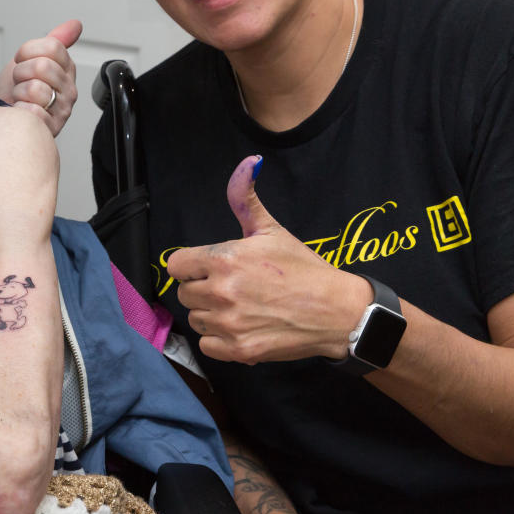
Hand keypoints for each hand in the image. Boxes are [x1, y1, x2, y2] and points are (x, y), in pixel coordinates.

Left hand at [0, 20, 81, 136]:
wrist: (2, 117)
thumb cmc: (16, 91)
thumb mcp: (31, 59)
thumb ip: (54, 41)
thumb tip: (76, 24)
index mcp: (66, 69)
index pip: (52, 46)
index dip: (27, 52)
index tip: (22, 61)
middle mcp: (68, 89)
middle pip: (42, 66)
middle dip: (20, 73)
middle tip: (20, 83)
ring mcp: (62, 109)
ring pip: (35, 88)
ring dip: (18, 93)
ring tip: (21, 98)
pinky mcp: (51, 127)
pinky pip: (32, 110)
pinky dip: (19, 110)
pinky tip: (22, 112)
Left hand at [166, 155, 370, 363]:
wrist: (337, 311)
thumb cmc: (303, 269)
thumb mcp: (271, 230)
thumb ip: (245, 198)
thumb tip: (248, 163)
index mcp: (223, 259)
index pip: (176, 265)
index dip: (191, 266)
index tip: (208, 268)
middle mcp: (221, 291)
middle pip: (184, 293)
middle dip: (202, 289)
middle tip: (231, 288)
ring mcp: (229, 323)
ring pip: (196, 319)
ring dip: (211, 315)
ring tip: (240, 307)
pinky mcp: (239, 350)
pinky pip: (207, 346)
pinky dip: (220, 340)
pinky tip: (241, 327)